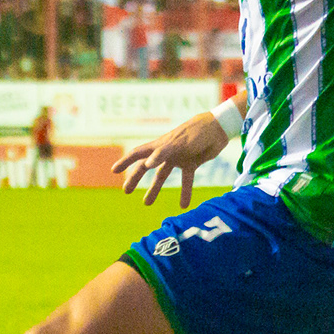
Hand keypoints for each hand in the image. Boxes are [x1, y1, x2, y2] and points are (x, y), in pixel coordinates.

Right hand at [113, 112, 229, 207]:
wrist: (219, 128)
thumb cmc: (196, 132)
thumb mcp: (179, 143)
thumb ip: (162, 153)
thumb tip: (146, 165)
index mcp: (160, 144)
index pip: (138, 153)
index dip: (125, 161)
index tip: (113, 171)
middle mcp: (166, 151)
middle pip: (146, 167)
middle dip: (135, 178)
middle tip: (126, 191)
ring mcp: (178, 157)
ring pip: (162, 175)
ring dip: (155, 189)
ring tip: (147, 203)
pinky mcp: (192, 162)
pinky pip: (186, 179)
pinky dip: (185, 192)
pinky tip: (184, 205)